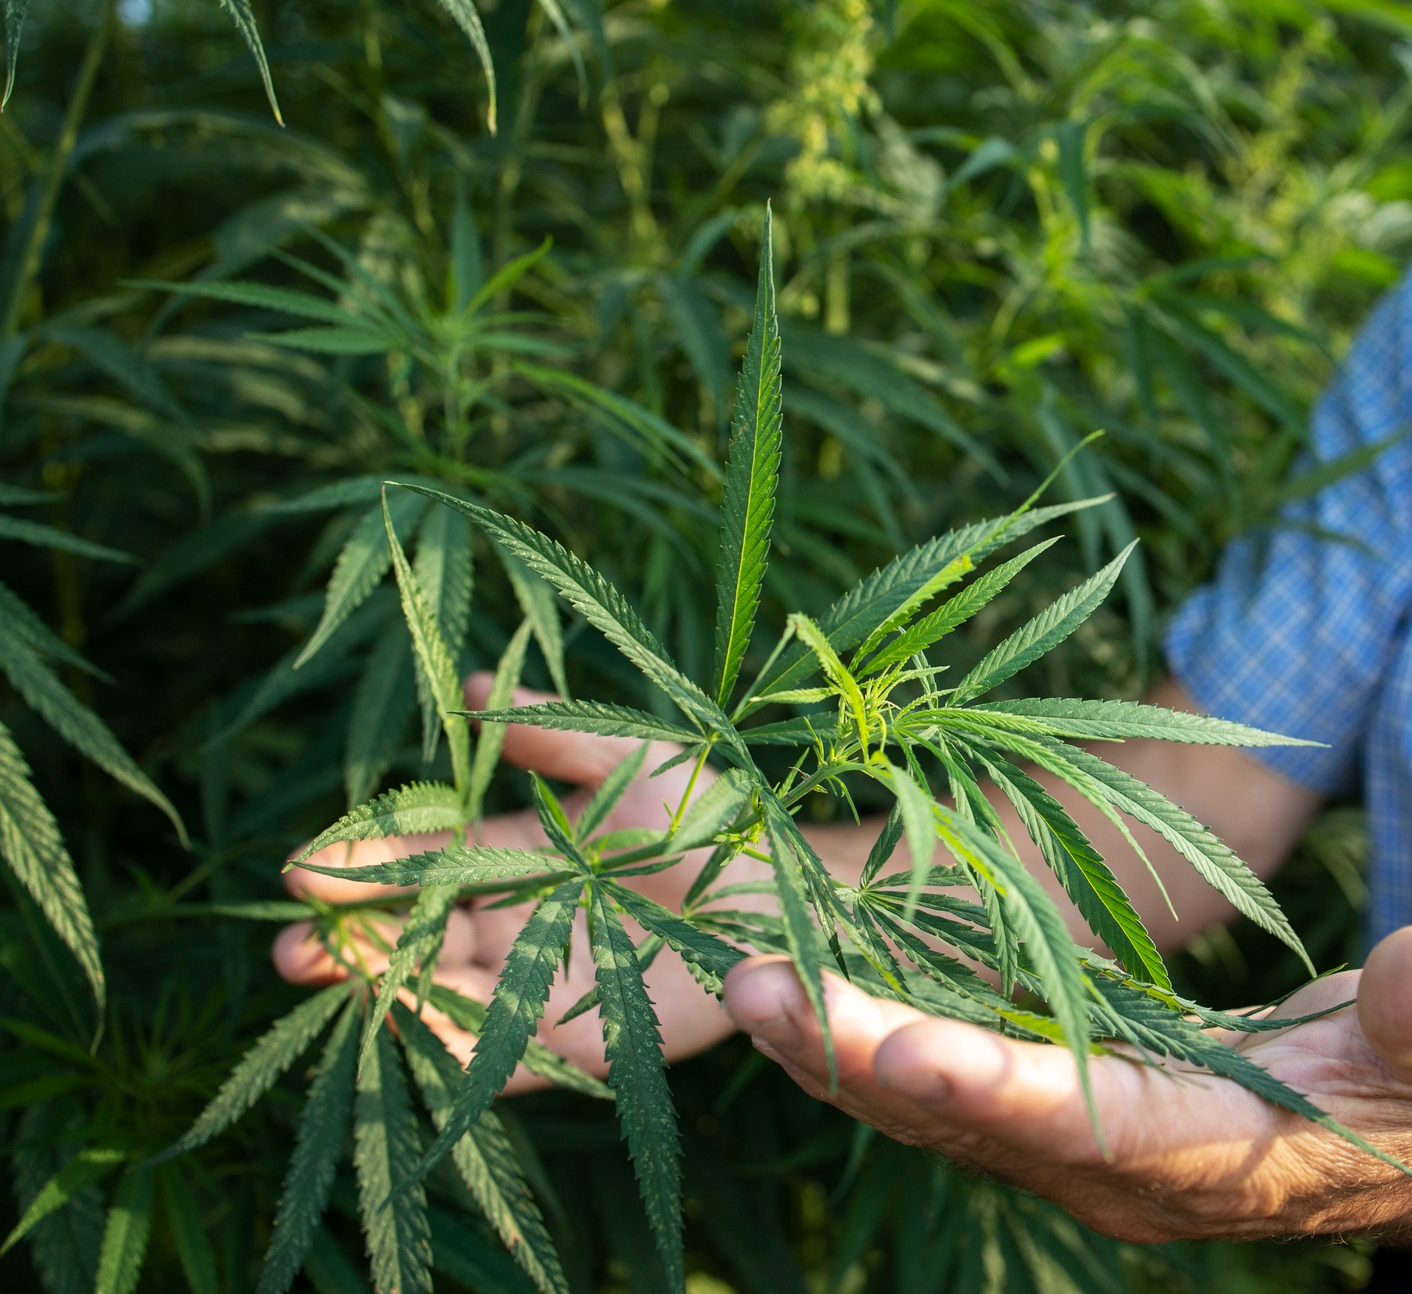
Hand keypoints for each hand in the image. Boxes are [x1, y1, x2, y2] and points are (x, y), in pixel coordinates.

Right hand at [272, 672, 741, 1087]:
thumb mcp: (626, 756)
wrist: (787, 889)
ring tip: (333, 983)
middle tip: (292, 946)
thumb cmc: (712, 812)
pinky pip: (502, 1057)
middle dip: (350, 941)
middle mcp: (516, 922)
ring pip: (443, 996)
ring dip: (385, 993)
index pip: (422, 861)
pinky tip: (408, 1037)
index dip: (363, 864)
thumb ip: (550, 729)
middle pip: (416, 936)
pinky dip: (452, 1052)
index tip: (302, 868)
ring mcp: (541, 984)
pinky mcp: (579, 1045)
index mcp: (516, 854)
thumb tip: (468, 686)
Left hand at [721, 924, 1411, 1242]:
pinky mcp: (1048, 1112)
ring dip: (835, 1052)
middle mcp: (1113, 1170)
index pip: (1089, 1127)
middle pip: (973, 1123)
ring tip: (745, 983)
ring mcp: (1070, 1148)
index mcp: (1204, 1154)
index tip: (907, 1052)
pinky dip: (862, 1042)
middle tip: (761, 991)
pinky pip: (938, 1086)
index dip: (1001, 1094)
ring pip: (932, 1112)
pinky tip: (795, 992)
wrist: (1385, 1140)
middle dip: (863, 1062)